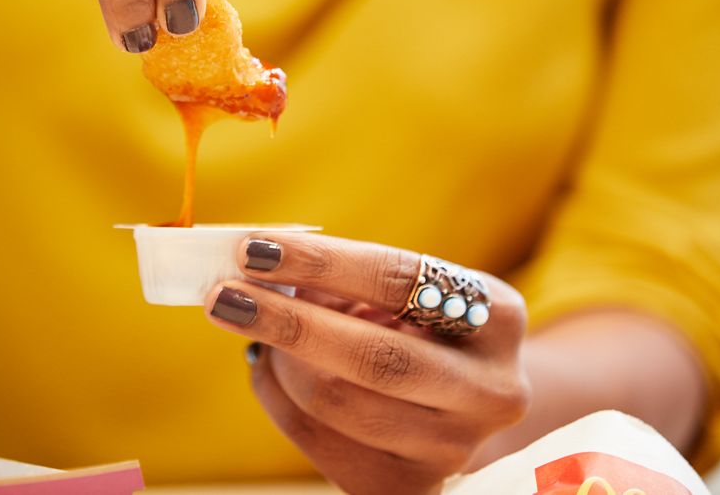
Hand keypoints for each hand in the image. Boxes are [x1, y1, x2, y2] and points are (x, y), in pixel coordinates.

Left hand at [205, 233, 530, 494]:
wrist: (466, 405)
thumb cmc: (418, 326)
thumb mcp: (402, 291)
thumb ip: (341, 277)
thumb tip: (254, 265)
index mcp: (497, 316)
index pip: (397, 280)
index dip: (319, 263)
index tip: (253, 249)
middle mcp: (491, 389)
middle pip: (374, 358)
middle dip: (287, 322)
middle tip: (222, 295)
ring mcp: (455, 448)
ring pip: (337, 403)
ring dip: (279, 360)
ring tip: (254, 326)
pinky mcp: (412, 488)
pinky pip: (319, 443)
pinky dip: (276, 397)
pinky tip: (269, 366)